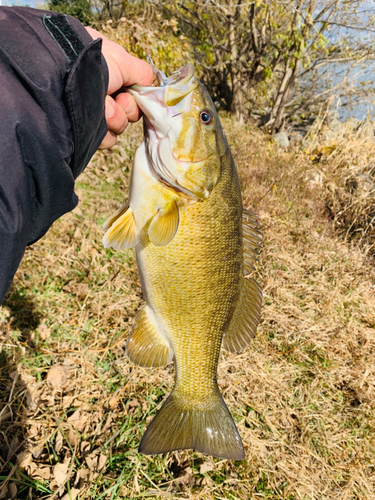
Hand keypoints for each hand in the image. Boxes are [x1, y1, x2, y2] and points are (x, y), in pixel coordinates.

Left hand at [86, 27, 152, 148]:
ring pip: (119, 128)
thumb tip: (151, 87)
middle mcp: (102, 94)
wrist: (63, 79)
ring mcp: (93, 113)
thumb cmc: (92, 63)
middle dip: (126, 108)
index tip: (129, 91)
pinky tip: (93, 119)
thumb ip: (142, 73)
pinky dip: (103, 133)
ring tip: (101, 107)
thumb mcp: (122, 60)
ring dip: (114, 119)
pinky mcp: (85, 131)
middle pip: (129, 113)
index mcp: (110, 76)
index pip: (134, 94)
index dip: (135, 97)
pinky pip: (107, 140)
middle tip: (114, 98)